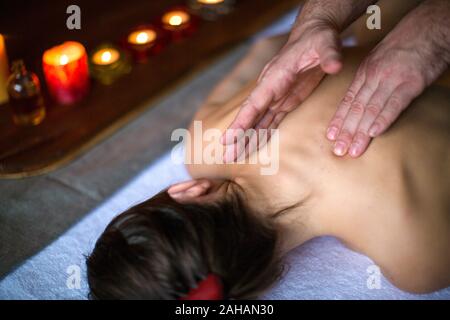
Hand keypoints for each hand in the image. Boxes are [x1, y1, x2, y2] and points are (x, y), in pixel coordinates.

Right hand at [221, 20, 340, 159]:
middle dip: (237, 138)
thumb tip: (334, 66)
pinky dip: (261, 135)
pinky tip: (253, 147)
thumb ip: (329, 56)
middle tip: (225, 158)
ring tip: (234, 158)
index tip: (227, 139)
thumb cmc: (318, 39)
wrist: (315, 36)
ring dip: (247, 140)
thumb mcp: (326, 44)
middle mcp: (270, 90)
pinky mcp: (285, 102)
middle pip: (250, 117)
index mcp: (274, 78)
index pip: (254, 104)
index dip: (240, 123)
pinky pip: (270, 122)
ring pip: (258, 122)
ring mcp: (276, 97)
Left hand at [327, 0, 449, 157]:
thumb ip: (370, 78)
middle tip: (338, 150)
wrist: (430, 27)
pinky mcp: (411, 83)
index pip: (348, 100)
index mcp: (366, 72)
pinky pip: (394, 104)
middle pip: (356, 108)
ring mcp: (392, 79)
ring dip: (360, 132)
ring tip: (352, 150)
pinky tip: (374, 133)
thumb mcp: (380, 58)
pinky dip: (383, 119)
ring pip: (371, 110)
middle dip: (346, 131)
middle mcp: (374, 77)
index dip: (339, 119)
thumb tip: (363, 98)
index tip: (330, 136)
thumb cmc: (406, 44)